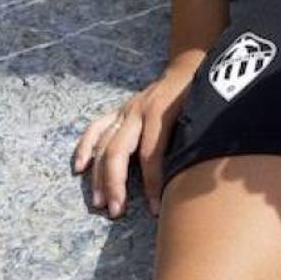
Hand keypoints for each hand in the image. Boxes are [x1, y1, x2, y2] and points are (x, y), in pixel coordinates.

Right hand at [72, 50, 205, 219]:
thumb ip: (193, 142)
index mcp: (160, 113)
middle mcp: (138, 111)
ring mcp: (125, 110)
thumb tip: (194, 178)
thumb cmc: (197, 97)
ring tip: (99, 202)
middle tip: (116, 211)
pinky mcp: (118, 111)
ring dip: (98, 175)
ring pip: (104, 144)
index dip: (151, 184)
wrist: (187, 68)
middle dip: (115, 184)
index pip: (150, 154)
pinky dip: (85, 147)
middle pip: (118, 151)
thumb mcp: (200, 116)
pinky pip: (95, 128)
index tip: (154, 209)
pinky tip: (79, 168)